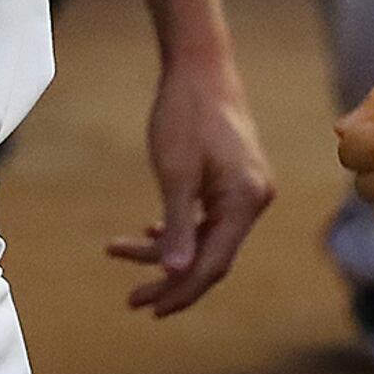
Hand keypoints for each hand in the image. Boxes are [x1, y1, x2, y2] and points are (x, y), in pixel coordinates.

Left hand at [103, 50, 275, 313]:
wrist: (199, 66)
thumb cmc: (186, 114)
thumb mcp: (175, 173)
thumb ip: (178, 226)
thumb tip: (175, 274)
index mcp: (245, 201)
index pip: (213, 264)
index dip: (182, 291)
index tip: (150, 307)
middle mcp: (253, 200)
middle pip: (211, 257)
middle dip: (170, 278)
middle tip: (134, 300)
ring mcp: (245, 190)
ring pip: (205, 238)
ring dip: (166, 250)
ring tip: (120, 250)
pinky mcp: (233, 180)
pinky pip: (207, 218)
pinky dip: (179, 229)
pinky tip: (150, 233)